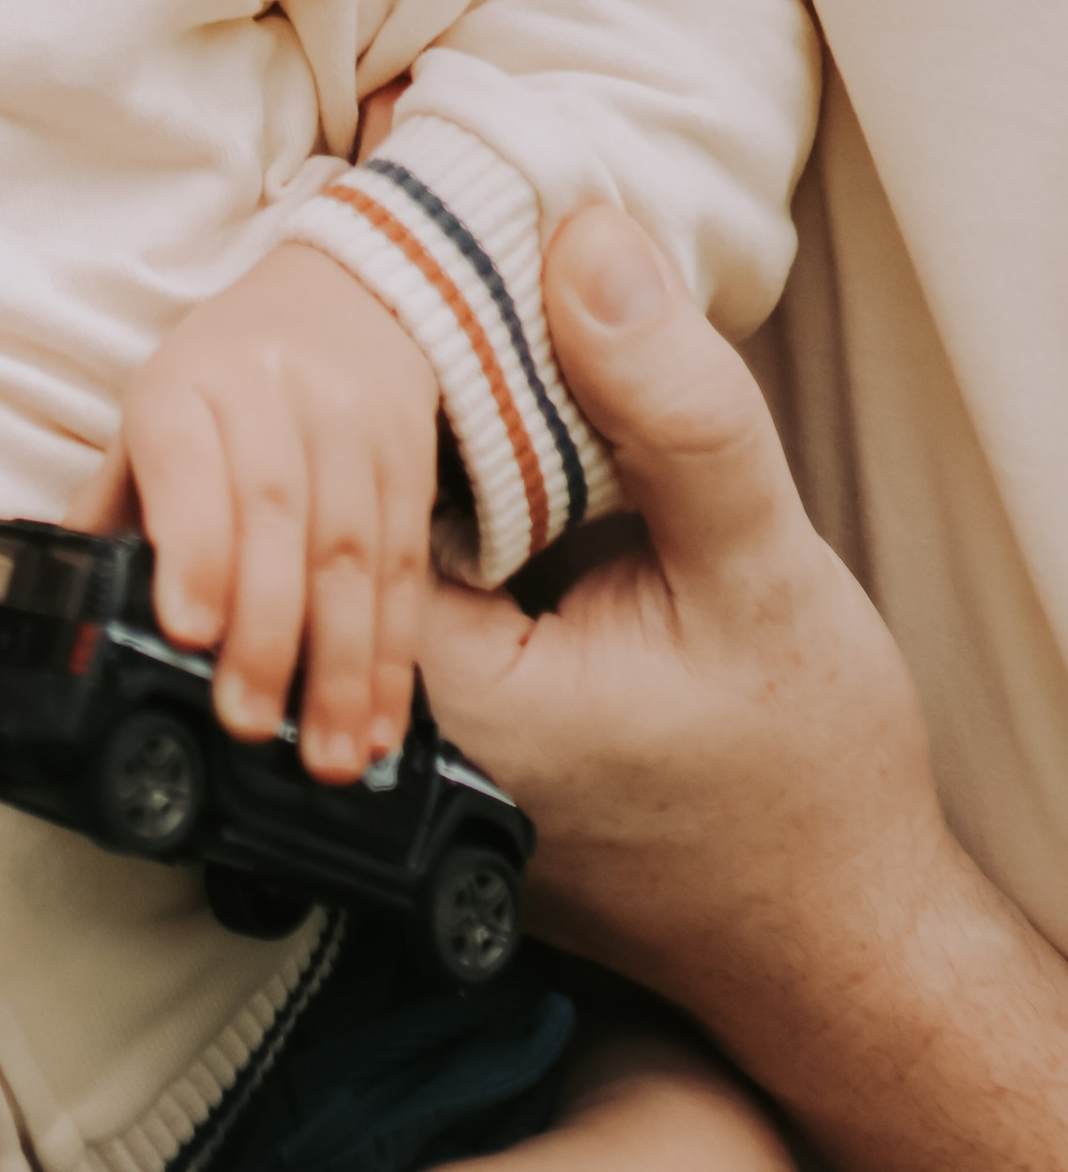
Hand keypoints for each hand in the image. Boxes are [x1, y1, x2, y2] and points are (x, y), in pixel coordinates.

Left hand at [67, 245, 437, 780]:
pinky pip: (406, 566)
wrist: (350, 295)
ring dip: (343, 666)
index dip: (197, 549)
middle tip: (250, 723)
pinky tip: (382, 720)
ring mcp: (351, 424)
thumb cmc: (229, 376)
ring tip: (328, 754)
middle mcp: (272, 394)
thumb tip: (63, 594)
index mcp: (187, 383)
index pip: (191, 462)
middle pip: (278, 517)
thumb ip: (117, 502)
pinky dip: (395, 654)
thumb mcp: (158, 411)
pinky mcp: (413, 459)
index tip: (188, 632)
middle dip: (267, 634)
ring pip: (353, 551)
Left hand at [421, 204, 1066, 1168]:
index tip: (423, 285)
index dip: (371, 371)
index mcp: (448, 694)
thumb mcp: (760, 569)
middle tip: (435, 299)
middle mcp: (402, 732)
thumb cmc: (811, 776)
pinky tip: (502, 462)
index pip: (328, 495)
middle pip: (331, 521)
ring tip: (473, 368)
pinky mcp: (456, 744)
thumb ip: (672, 410)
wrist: (845, 934)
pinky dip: (447, 521)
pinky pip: (416, 597)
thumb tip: (584, 239)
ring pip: (368, 555)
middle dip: (381, 404)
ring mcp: (419, 751)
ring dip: (412, 460)